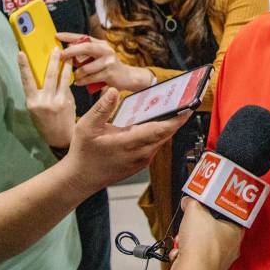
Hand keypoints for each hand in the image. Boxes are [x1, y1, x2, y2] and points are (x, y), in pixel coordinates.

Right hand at [17, 49, 75, 148]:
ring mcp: (57, 101)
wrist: (60, 138)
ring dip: (65, 65)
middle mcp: (43, 101)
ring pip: (61, 79)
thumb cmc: (45, 121)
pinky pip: (68, 86)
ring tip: (67, 55)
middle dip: (52, 61)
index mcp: (32, 102)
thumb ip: (40, 93)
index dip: (23, 66)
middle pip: (48, 76)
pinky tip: (71, 70)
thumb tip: (46, 74)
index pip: (26, 80)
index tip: (21, 53)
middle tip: (55, 49)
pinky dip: (69, 77)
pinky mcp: (67, 102)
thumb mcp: (36, 108)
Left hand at [58, 32, 153, 90]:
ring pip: (86, 67)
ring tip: (74, 76)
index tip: (57, 35)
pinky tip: (79, 82)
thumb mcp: (98, 57)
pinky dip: (82, 81)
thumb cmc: (108, 67)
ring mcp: (108, 62)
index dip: (70, 36)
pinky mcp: (109, 73)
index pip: (84, 37)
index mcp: (101, 44)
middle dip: (71, 52)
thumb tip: (67, 50)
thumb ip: (85, 53)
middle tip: (61, 56)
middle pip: (86, 47)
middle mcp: (106, 50)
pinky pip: (90, 78)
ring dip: (77, 73)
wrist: (127, 77)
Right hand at [60, 88, 189, 192]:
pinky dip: (157, 133)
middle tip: (182, 99)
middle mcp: (141, 154)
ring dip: (166, 125)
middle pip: (166, 133)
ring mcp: (142, 160)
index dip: (177, 119)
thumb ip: (102, 108)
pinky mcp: (141, 163)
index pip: (161, 130)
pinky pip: (155, 145)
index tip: (188, 107)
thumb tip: (113, 90)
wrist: (81, 179)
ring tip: (170, 107)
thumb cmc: (84, 153)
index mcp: (130, 143)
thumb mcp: (87, 127)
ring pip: (161, 139)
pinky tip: (153, 121)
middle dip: (175, 117)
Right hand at [169, 199, 243, 269]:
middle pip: (213, 230)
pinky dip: (186, 254)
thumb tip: (188, 201)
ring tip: (184, 238)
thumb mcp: (194, 211)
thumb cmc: (200, 246)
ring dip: (189, 240)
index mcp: (236, 232)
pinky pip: (196, 257)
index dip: (215, 209)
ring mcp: (220, 261)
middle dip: (198, 226)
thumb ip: (192, 202)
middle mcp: (232, 248)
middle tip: (192, 222)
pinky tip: (181, 252)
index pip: (230, 214)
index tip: (206, 206)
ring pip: (203, 244)